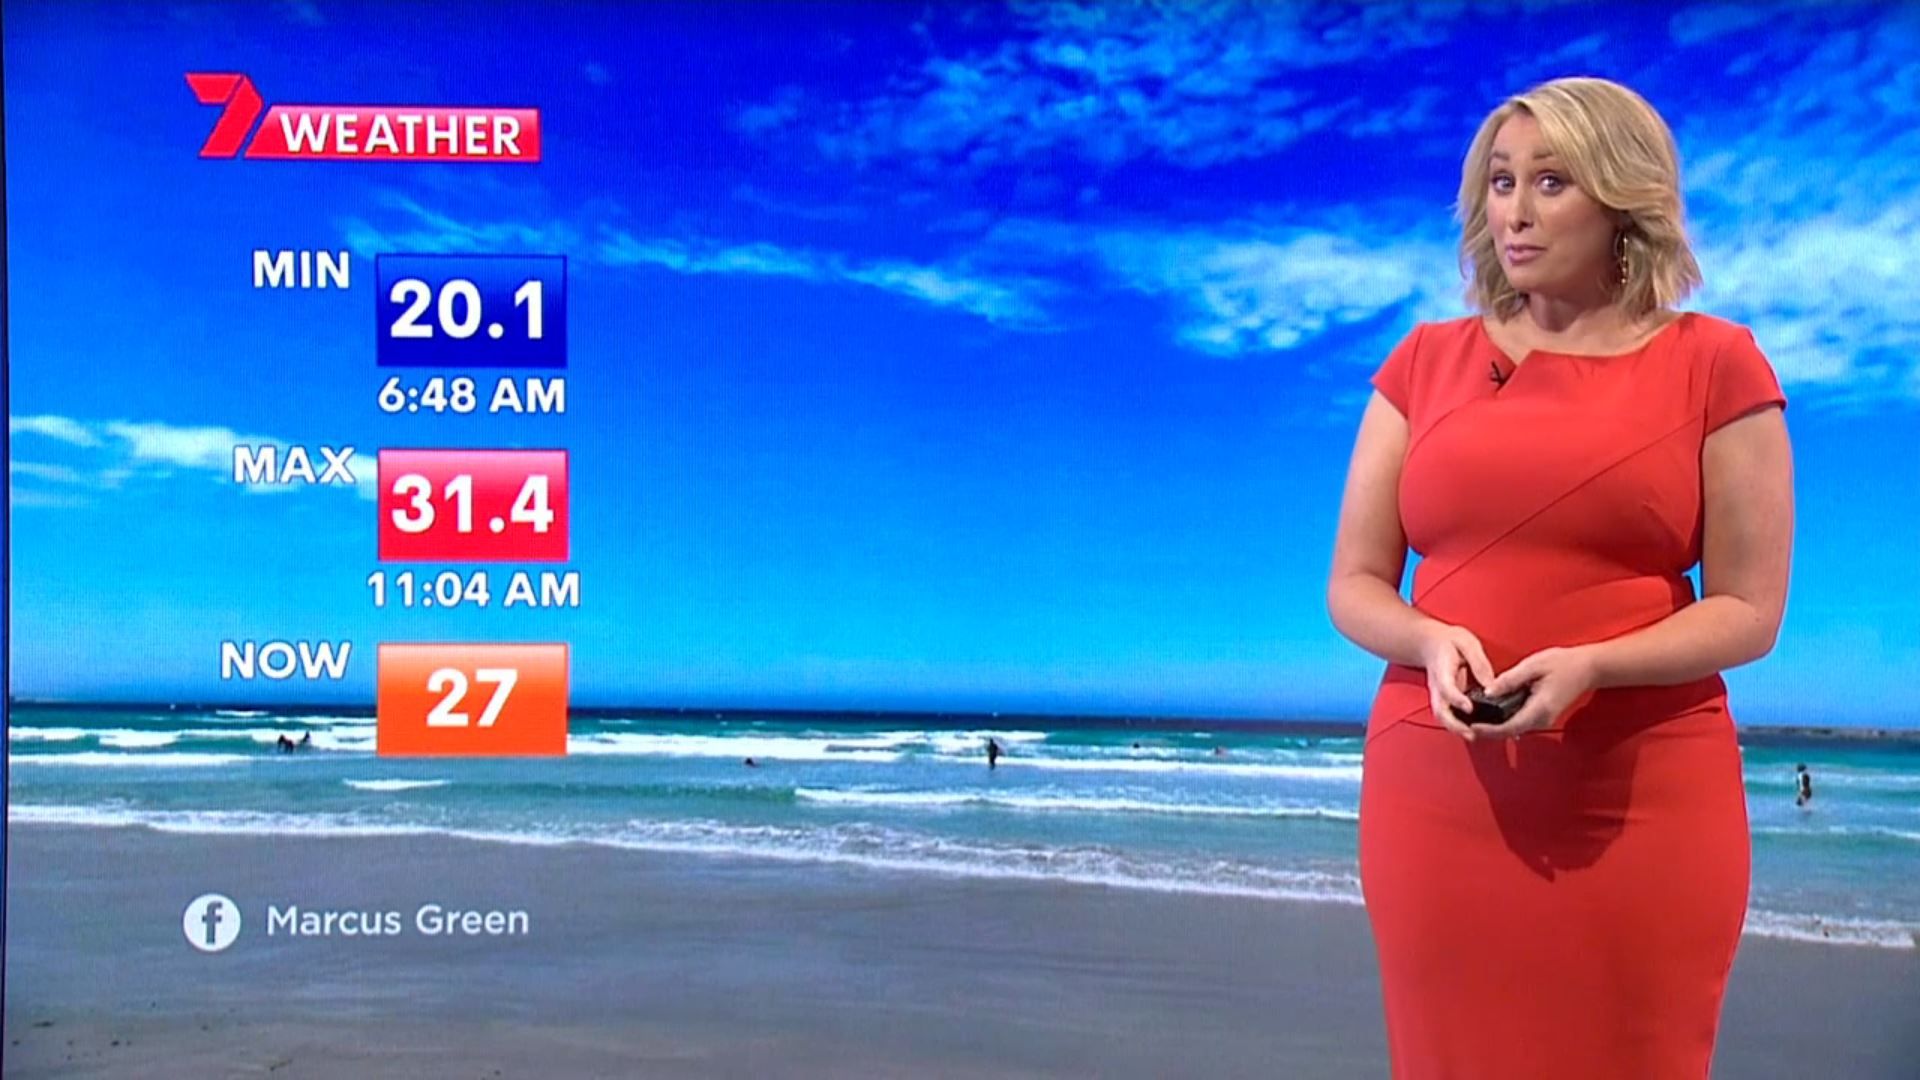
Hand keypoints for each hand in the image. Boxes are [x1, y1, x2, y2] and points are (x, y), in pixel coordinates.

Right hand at [1417, 623, 1496, 741]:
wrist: (1428, 642)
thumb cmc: (1449, 641)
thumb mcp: (1466, 643)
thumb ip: (1478, 662)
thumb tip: (1491, 685)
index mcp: (1442, 669)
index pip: (1446, 687)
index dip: (1456, 698)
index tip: (1469, 708)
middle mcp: (1437, 686)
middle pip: (1440, 710)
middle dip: (1454, 724)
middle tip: (1471, 734)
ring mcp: (1439, 694)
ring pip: (1442, 716)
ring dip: (1455, 729)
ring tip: (1473, 737)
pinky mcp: (1444, 699)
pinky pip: (1448, 715)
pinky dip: (1458, 726)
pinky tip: (1473, 731)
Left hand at [1475, 646, 1599, 737]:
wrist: (1588, 668)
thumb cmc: (1563, 663)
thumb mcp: (1533, 666)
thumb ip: (1510, 680)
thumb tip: (1489, 691)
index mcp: (1539, 709)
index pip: (1510, 727)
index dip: (1489, 730)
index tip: (1473, 728)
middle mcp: (1542, 719)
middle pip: (1510, 731)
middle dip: (1489, 731)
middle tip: (1468, 724)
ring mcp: (1544, 719)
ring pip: (1515, 728)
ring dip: (1497, 726)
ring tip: (1476, 719)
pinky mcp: (1543, 715)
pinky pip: (1521, 721)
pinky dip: (1506, 720)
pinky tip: (1493, 712)